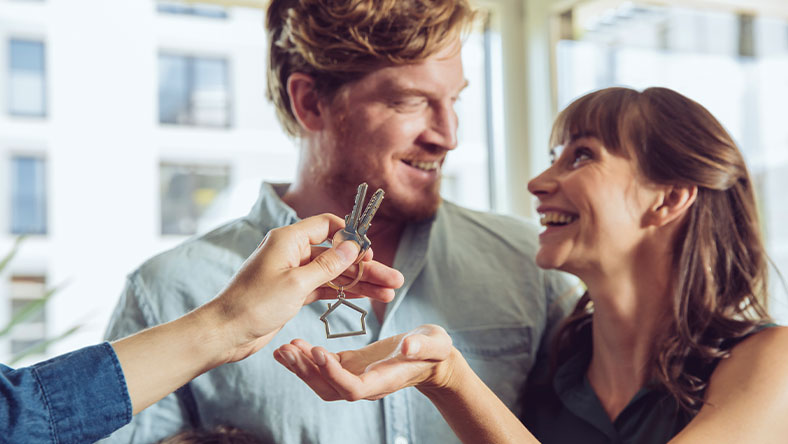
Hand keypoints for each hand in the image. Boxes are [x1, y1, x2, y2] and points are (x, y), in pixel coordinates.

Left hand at [203, 213, 403, 363]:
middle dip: (366, 267)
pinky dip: (345, 292)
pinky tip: (367, 297)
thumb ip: (329, 265)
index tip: (371, 252)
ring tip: (389, 293)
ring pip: (335, 273)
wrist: (226, 333)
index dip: (352, 237)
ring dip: (361, 283)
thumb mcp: (296, 283)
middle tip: (394, 279)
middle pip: (338, 254)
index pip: (327, 226)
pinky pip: (326, 287)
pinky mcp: (293, 292)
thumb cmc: (254, 304)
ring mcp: (293, 273)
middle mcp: (292, 252)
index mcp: (289, 239)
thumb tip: (354, 245)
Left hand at [274, 324, 456, 400]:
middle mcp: (364, 384)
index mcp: (383, 381)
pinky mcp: (349, 364)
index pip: (353, 387)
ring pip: (321, 380)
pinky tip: (293, 344)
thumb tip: (408, 345)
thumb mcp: (433, 343)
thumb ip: (422, 345)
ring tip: (283, 349)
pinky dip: (306, 357)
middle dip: (307, 372)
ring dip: (301, 367)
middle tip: (288, 350)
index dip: (334, 374)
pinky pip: (323, 366)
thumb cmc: (434, 349)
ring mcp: (354, 376)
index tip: (319, 352)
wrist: (430, 357)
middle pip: (329, 388)